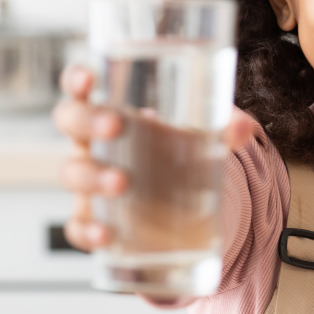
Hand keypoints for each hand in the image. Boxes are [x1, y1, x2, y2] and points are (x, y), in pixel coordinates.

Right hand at [53, 64, 255, 252]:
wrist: (178, 200)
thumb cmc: (176, 151)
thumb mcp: (201, 132)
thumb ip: (222, 125)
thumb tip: (243, 129)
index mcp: (112, 110)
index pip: (81, 87)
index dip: (77, 79)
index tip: (89, 79)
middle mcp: (92, 142)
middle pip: (70, 122)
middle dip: (87, 121)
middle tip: (116, 125)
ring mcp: (88, 181)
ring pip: (71, 174)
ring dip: (92, 176)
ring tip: (121, 182)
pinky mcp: (92, 220)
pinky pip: (78, 226)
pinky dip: (87, 231)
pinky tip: (106, 235)